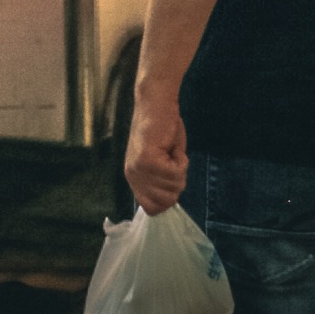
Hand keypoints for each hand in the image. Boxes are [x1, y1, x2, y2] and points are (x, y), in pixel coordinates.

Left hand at [124, 92, 188, 215]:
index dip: (168, 198)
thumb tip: (169, 203)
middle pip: (167, 202)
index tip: (171, 178)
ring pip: (174, 187)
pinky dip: (181, 160)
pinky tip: (172, 147)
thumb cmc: (162, 130)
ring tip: (170, 151)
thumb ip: (160, 182)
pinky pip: (176, 173)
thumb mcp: (161, 162)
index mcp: (134, 178)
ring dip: (180, 169)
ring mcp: (139, 170)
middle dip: (177, 183)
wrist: (156, 104)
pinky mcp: (148, 160)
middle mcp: (133, 176)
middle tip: (172, 161)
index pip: (152, 209)